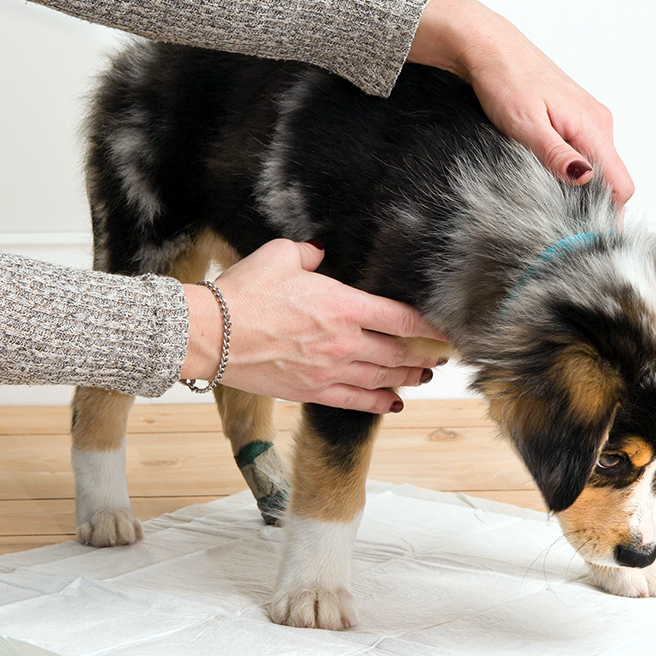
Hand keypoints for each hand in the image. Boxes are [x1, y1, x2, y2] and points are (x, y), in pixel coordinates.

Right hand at [181, 239, 445, 412]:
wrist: (211, 333)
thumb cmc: (244, 292)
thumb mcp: (280, 256)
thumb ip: (309, 253)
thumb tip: (319, 251)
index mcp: (344, 306)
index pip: (401, 318)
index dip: (429, 326)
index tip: (445, 330)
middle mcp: (344, 341)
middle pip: (397, 353)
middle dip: (422, 355)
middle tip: (438, 357)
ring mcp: (330, 370)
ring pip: (381, 378)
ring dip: (406, 379)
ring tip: (423, 377)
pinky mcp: (312, 391)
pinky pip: (355, 401)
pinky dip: (379, 403)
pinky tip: (394, 404)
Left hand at [408, 0, 633, 206]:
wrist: (489, 49)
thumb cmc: (504, 79)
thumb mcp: (525, 125)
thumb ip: (556, 154)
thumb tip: (584, 178)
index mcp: (593, 126)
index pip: (621, 185)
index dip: (608, 213)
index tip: (585, 233)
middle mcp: (598, 123)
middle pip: (612, 180)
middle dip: (592, 204)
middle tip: (561, 223)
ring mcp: (588, 120)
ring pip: (598, 167)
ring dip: (580, 187)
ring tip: (550, 198)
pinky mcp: (574, 119)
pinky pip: (585, 153)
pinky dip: (572, 170)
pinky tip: (547, 173)